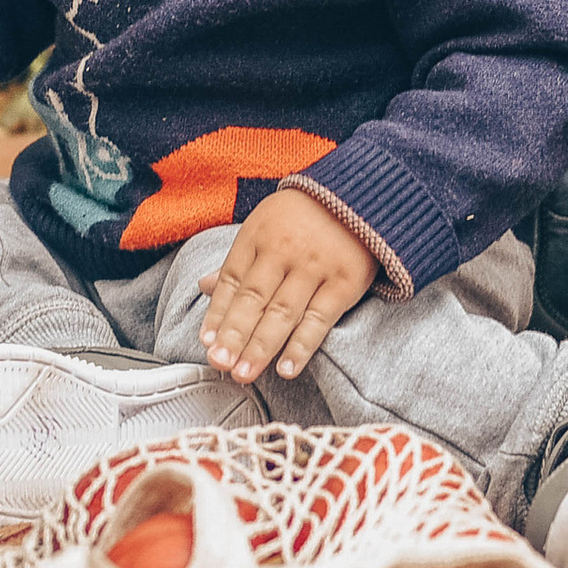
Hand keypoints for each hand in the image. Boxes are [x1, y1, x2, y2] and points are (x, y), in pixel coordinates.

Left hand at [198, 189, 378, 382]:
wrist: (362, 194)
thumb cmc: (305, 216)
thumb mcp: (265, 226)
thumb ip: (240, 261)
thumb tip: (206, 287)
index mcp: (257, 236)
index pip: (231, 282)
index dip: (217, 315)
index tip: (207, 343)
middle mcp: (283, 251)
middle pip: (253, 300)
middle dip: (233, 335)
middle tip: (219, 363)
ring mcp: (314, 267)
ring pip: (282, 313)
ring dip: (260, 347)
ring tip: (244, 373)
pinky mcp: (344, 282)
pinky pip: (319, 319)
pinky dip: (302, 346)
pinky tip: (286, 368)